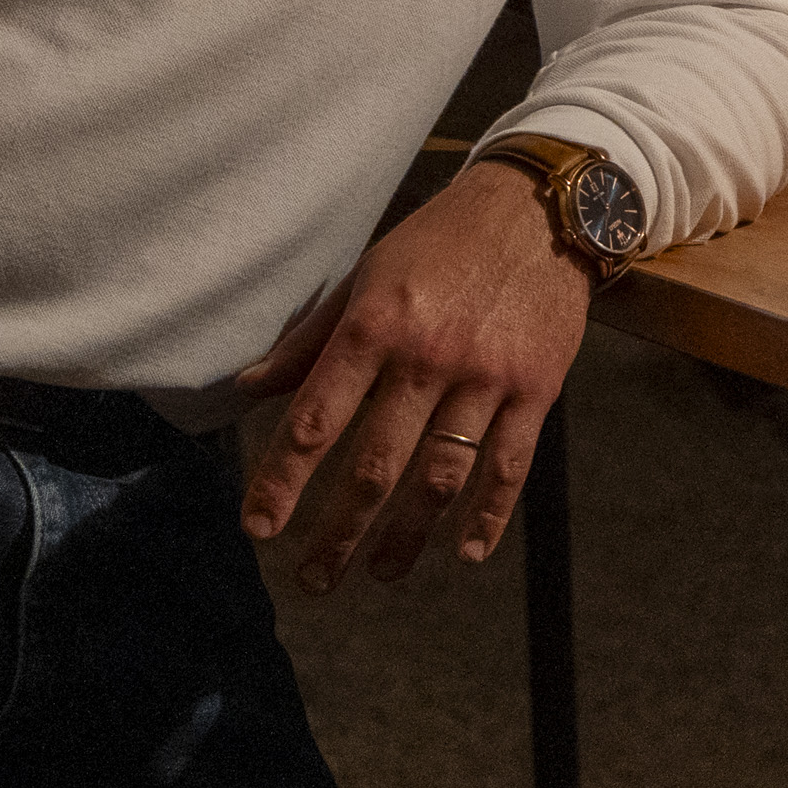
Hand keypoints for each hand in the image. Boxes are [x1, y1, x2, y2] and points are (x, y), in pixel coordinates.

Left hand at [236, 161, 599, 590]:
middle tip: (315, 579)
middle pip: (376, 465)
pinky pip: (511, 465)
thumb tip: (248, 387)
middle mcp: (429, 356)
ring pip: (441, 476)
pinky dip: (489, 515)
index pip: (317, 419)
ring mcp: (487, 376)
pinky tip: (466, 551)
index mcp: (376, 326)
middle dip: (339, 530)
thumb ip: (311, 339)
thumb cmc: (440, 241)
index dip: (283, 480)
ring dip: (407, 536)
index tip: (259, 528)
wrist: (539, 208)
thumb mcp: (366, 276)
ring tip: (381, 572)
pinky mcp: (537, 388)